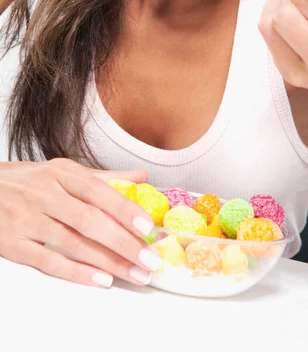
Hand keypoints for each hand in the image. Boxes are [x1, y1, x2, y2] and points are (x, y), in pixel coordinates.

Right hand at [0, 159, 160, 286]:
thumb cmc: (31, 182)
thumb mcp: (64, 171)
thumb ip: (104, 177)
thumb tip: (141, 177)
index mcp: (61, 173)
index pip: (98, 190)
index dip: (124, 209)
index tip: (148, 227)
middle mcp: (45, 195)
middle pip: (88, 220)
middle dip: (123, 242)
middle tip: (149, 259)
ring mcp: (28, 220)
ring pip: (72, 243)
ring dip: (108, 262)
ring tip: (135, 273)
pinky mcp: (13, 244)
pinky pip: (48, 261)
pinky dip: (77, 272)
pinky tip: (101, 279)